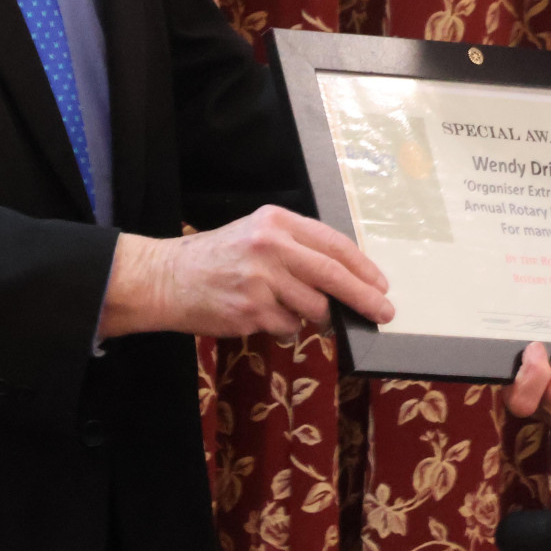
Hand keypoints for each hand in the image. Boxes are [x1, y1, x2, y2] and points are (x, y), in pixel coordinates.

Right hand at [100, 205, 394, 338]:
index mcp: (276, 222)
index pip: (333, 243)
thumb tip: (345, 278)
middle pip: (332, 275)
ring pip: (313, 307)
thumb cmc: (217, 258)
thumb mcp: (256, 235)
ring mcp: (260, 281)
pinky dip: (287, 329)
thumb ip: (296, 249)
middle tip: (383, 311)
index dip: (362, 266)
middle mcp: (270, 247)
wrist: (166, 278)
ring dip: (318, 318)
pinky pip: (288, 327)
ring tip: (302, 314)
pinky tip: (266, 318)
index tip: (380, 283)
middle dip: (363, 297)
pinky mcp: (251, 311)